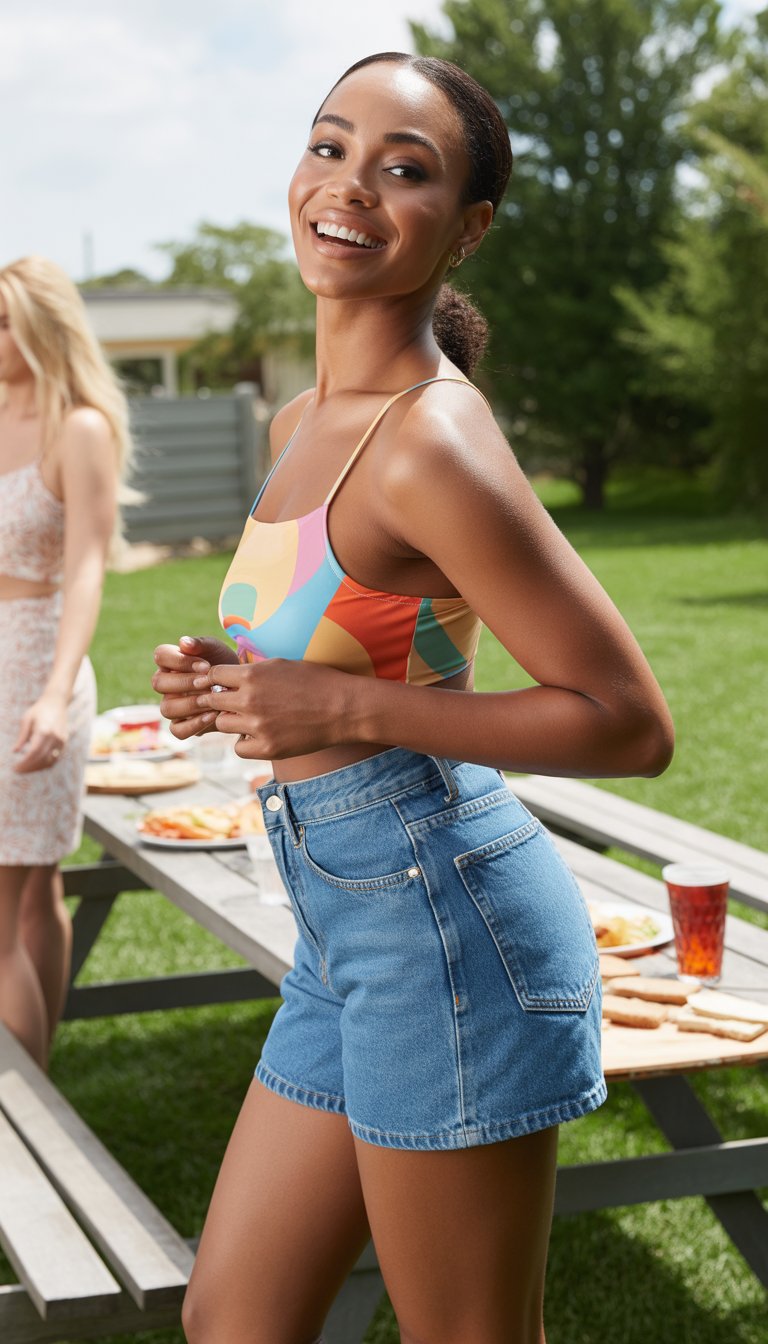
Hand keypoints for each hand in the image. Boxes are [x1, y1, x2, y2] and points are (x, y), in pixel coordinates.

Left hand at [13, 692, 68, 773]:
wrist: (57, 702)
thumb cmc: (39, 710)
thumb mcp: (27, 720)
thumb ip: (22, 737)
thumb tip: (15, 751)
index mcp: (44, 730)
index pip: (33, 753)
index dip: (24, 763)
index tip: (15, 767)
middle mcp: (54, 737)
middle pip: (41, 759)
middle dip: (29, 767)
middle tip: (18, 770)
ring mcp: (61, 741)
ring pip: (50, 761)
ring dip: (37, 768)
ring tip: (26, 769)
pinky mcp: (64, 742)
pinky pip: (55, 758)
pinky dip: (45, 764)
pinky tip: (36, 765)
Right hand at [152, 635, 239, 739]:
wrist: (240, 686)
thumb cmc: (223, 663)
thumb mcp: (216, 649)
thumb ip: (201, 644)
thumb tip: (183, 642)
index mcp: (169, 662)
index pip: (160, 655)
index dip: (180, 661)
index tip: (205, 666)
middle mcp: (166, 684)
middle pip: (158, 683)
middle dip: (185, 683)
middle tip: (208, 683)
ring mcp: (172, 705)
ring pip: (167, 708)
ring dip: (191, 704)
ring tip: (213, 700)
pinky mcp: (182, 725)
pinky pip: (177, 730)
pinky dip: (194, 725)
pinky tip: (213, 715)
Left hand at [196, 658, 355, 759]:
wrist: (344, 708)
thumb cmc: (316, 681)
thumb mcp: (281, 664)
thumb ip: (253, 670)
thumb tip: (227, 677)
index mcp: (252, 675)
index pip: (213, 675)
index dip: (217, 679)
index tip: (224, 683)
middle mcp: (249, 701)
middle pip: (212, 701)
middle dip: (219, 699)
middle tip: (232, 702)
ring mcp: (257, 727)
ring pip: (222, 724)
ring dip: (232, 720)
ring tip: (250, 718)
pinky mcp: (267, 748)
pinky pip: (239, 748)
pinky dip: (245, 742)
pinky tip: (259, 735)